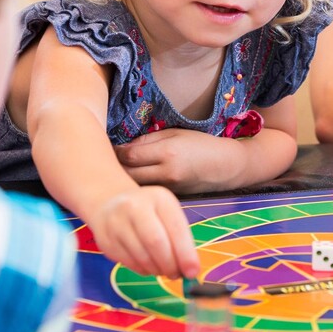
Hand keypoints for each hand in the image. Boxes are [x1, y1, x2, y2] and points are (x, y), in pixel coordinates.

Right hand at [87, 186, 199, 278]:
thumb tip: (190, 270)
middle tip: (175, 275)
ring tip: (162, 270)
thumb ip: (180, 240)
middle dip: (169, 264)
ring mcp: (117, 222)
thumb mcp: (167, 215)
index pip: (175, 228)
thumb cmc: (148, 212)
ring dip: (156, 269)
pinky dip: (142, 270)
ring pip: (141, 256)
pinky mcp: (106, 239)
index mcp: (158, 197)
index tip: (192, 272)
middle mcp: (135, 206)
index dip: (185, 253)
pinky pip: (129, 262)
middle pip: (156, 242)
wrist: (110, 203)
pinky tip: (147, 265)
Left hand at [115, 128, 239, 191]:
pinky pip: (146, 192)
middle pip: (127, 174)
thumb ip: (148, 140)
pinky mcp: (170, 198)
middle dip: (114, 166)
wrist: (226, 167)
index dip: (115, 151)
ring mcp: (168, 189)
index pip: (129, 156)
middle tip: (106, 158)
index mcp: (167, 153)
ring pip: (134, 186)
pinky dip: (136, 186)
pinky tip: (131, 179)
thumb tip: (123, 146)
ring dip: (123, 178)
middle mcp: (166, 173)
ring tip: (116, 169)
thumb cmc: (201, 144)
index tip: (108, 146)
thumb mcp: (175, 133)